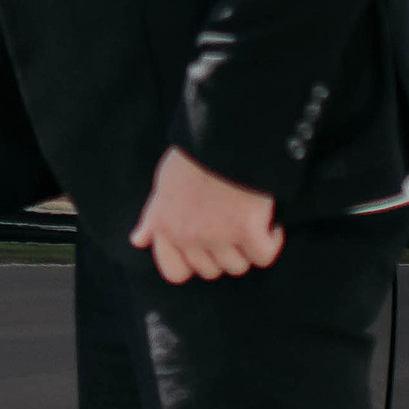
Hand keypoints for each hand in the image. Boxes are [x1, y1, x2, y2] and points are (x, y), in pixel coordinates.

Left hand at [129, 148, 283, 285]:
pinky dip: (270, 241)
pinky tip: (269, 225)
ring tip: (250, 224)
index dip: (193, 263)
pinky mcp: (248, 231)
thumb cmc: (193, 156)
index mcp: (166, 227)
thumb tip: (138, 241)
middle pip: (210, 271)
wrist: (223, 136)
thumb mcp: (163, 183)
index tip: (206, 249)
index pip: (175, 272)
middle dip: (222, 254)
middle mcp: (189, 237)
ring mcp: (219, 237)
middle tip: (232, 229)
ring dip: (246, 249)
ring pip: (237, 266)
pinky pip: (263, 255)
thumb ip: (153, 216)